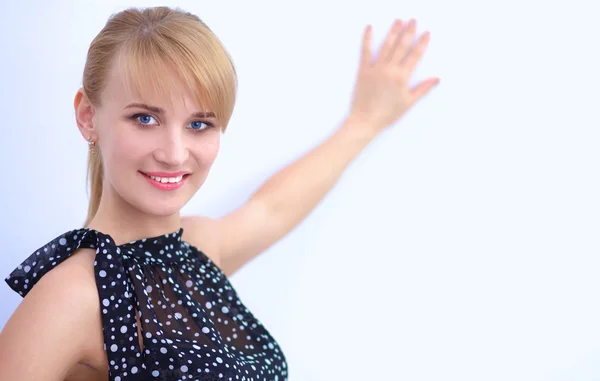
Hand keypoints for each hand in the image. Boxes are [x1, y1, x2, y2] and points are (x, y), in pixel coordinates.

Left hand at [347, 19, 438, 133]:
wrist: (365, 120)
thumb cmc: (388, 114)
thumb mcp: (408, 102)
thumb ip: (423, 89)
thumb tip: (437, 79)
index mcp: (402, 77)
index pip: (415, 55)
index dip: (422, 43)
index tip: (427, 33)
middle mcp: (390, 69)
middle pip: (401, 46)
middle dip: (409, 32)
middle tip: (414, 20)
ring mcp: (376, 68)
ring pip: (386, 46)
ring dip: (393, 32)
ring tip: (398, 20)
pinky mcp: (363, 70)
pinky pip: (365, 51)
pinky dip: (367, 39)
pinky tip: (369, 28)